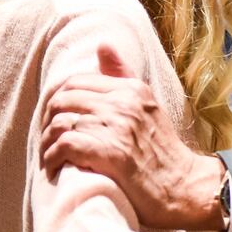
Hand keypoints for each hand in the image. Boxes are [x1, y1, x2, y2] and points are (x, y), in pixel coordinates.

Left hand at [39, 44, 223, 230]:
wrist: (184, 187)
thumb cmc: (162, 151)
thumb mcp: (147, 105)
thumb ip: (123, 75)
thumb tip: (102, 45)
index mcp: (131, 88)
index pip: (76, 82)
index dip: (57, 101)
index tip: (54, 120)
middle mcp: (124, 102)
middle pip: (63, 100)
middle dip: (47, 121)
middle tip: (47, 139)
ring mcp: (118, 127)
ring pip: (60, 123)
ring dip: (47, 143)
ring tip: (49, 156)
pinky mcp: (111, 153)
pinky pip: (65, 145)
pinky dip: (53, 157)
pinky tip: (54, 166)